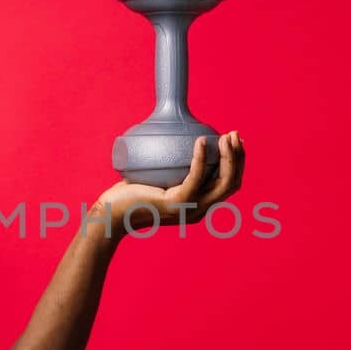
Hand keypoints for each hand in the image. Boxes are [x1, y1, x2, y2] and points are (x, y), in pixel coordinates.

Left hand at [93, 131, 244, 239]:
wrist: (111, 214)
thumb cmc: (129, 195)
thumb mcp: (156, 178)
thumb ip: (170, 166)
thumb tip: (174, 138)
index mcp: (198, 206)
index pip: (228, 185)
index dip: (237, 163)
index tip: (234, 141)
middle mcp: (199, 211)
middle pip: (232, 184)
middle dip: (239, 157)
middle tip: (233, 135)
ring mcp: (190, 209)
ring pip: (223, 183)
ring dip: (229, 157)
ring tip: (225, 137)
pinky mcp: (178, 203)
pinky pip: (196, 177)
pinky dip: (202, 157)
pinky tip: (201, 140)